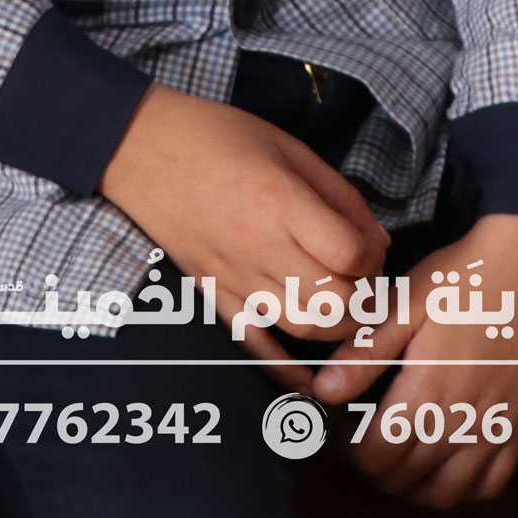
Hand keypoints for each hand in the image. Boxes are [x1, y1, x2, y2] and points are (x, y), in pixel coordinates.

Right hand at [100, 85, 387, 378]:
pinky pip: (252, 343)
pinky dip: (283, 368)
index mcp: (281, 204)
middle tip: (363, 279)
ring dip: (335, 327)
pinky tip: (306, 380)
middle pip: (334, 301)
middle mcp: (259, 249)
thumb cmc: (217, 137)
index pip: (350, 255)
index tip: (368, 246)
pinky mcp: (212, 295)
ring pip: (303, 328)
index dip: (373, 257)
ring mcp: (234, 278)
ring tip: (342, 306)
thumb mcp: (290, 148)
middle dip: (362, 296)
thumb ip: (338, 196)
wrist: (141, 149)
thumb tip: (376, 243)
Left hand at [313, 215, 517, 508]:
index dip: (353, 452)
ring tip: (400, 460)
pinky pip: (491, 485)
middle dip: (376, 468)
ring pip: (447, 493)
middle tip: (367, 440)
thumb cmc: (463, 278)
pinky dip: (463, 489)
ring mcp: (495, 428)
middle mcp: (462, 420)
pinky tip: (446, 465)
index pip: (379, 455)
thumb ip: (366, 352)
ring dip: (415, 487)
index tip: (348, 428)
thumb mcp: (406, 303)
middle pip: (406, 478)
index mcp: (428, 389)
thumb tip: (322, 392)